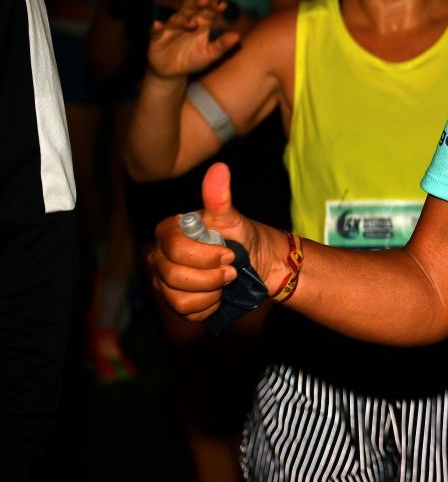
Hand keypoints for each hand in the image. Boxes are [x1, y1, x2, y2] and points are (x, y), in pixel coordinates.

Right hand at [146, 0, 240, 79]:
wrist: (173, 72)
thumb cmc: (194, 60)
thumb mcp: (210, 54)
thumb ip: (222, 45)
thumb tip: (237, 36)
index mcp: (201, 24)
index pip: (209, 12)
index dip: (215, 7)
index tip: (223, 5)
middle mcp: (186, 22)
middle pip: (192, 10)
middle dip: (198, 4)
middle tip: (205, 0)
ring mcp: (171, 28)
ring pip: (176, 19)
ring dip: (183, 19)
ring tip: (191, 23)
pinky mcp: (157, 37)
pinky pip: (155, 30)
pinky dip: (156, 27)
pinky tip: (157, 25)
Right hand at [149, 163, 272, 320]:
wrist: (254, 263)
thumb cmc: (240, 236)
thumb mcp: (231, 216)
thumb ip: (219, 196)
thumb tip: (219, 169)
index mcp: (168, 232)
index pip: (175, 250)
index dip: (206, 257)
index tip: (229, 255)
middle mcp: (159, 256)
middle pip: (173, 276)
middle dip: (210, 276)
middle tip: (232, 269)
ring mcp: (163, 280)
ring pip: (177, 298)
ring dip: (210, 293)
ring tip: (225, 281)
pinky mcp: (173, 300)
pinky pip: (185, 312)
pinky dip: (207, 307)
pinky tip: (218, 295)